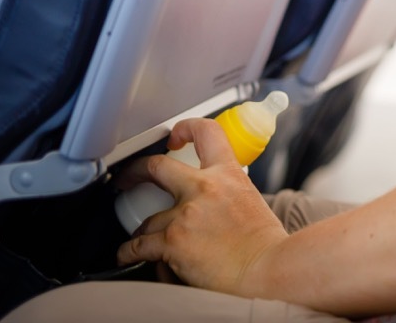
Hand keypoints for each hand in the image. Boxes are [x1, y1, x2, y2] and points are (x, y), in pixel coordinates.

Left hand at [116, 118, 287, 296]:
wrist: (267, 267)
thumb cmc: (264, 242)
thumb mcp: (251, 200)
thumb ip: (228, 193)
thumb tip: (212, 202)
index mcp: (228, 174)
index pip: (207, 132)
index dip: (186, 128)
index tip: (174, 137)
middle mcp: (205, 188)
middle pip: (156, 167)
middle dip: (135, 172)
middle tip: (128, 178)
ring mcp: (186, 214)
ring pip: (147, 219)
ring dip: (143, 231)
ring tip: (140, 239)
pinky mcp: (173, 242)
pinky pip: (138, 246)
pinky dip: (130, 252)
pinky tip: (128, 254)